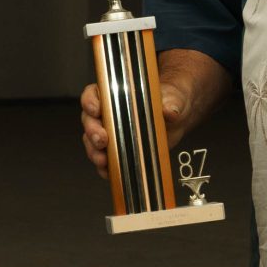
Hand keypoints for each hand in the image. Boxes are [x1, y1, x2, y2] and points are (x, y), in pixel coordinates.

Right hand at [78, 82, 193, 181]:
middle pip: (89, 121)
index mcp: (115, 95)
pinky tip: (108, 172)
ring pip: (92, 142)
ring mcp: (111, 134)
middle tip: (102, 140)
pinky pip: (105, 161)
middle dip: (92, 131)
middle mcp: (108, 114)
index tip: (96, 109)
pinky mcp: (118, 151)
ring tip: (103, 159)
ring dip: (94, 152)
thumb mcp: (173, 98)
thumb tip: (169, 111)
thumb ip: (170, 103)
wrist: (177, 121)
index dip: (90, 101)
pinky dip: (105, 168)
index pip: (93, 94)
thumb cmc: (169, 102)